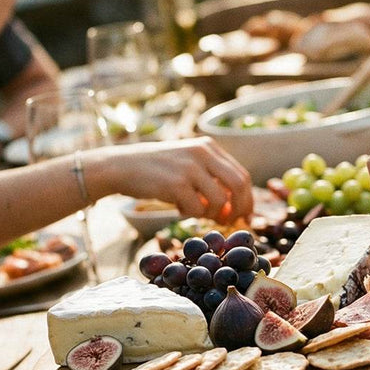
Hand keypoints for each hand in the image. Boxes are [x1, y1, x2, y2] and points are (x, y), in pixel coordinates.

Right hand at [95, 137, 253, 221]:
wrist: (121, 166)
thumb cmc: (156, 170)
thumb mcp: (188, 163)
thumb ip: (211, 177)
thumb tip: (234, 206)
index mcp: (208, 147)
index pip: (241, 175)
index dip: (247, 200)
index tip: (245, 217)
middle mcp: (202, 153)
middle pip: (239, 186)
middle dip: (238, 210)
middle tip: (229, 223)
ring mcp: (190, 168)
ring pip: (219, 201)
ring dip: (211, 215)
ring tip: (195, 212)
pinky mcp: (176, 184)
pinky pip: (197, 210)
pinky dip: (190, 215)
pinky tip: (177, 208)